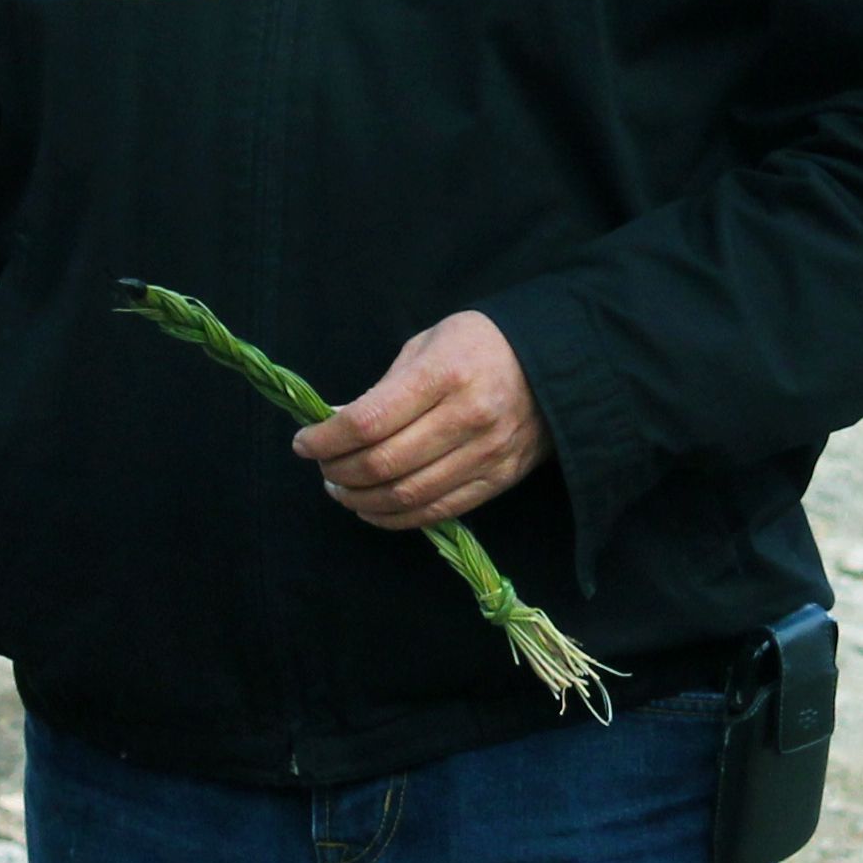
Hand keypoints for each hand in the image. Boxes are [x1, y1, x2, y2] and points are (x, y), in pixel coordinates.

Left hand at [292, 308, 551, 532]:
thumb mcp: (429, 345)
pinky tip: (374, 508)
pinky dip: (396, 517)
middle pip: (384, 463)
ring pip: (407, 495)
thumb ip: (383, 387)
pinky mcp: (498, 480)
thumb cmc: (481, 346)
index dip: (327, 439)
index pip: (369, 420)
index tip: (304, 443)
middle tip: (323, 468)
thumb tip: (335, 424)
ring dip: (362, 501)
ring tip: (343, 491)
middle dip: (339, 472)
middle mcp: (468, 416)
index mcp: (445, 373)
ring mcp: (486, 453)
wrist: (557, 365)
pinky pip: (437, 511)